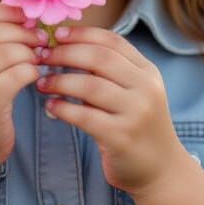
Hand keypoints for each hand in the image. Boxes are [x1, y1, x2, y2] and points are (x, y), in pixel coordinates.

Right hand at [0, 3, 43, 170]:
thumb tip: (24, 17)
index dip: (5, 12)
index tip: (27, 17)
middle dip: (23, 32)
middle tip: (42, 39)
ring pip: (7, 52)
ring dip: (30, 53)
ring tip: (39, 59)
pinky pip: (17, 75)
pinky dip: (32, 71)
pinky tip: (36, 78)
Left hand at [34, 25, 183, 195]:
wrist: (162, 170)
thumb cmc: (137, 126)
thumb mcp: (133, 93)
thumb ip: (110, 73)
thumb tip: (64, 47)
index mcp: (148, 72)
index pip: (113, 41)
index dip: (82, 34)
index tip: (56, 35)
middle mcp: (146, 88)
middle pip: (99, 58)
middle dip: (65, 54)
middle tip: (41, 57)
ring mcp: (136, 113)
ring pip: (90, 85)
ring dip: (60, 81)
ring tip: (42, 83)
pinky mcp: (122, 137)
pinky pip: (85, 116)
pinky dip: (63, 108)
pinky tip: (51, 107)